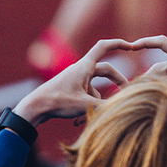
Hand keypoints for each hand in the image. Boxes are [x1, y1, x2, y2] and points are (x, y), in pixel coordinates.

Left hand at [13, 39, 131, 125]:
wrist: (34, 108)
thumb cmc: (58, 102)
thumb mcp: (85, 105)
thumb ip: (106, 106)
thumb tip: (124, 107)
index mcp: (85, 66)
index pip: (104, 47)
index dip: (119, 44)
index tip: (132, 46)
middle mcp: (81, 70)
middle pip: (105, 70)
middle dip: (117, 80)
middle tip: (127, 90)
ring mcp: (75, 79)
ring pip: (95, 88)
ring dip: (96, 103)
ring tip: (88, 118)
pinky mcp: (70, 89)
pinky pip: (84, 95)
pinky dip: (85, 107)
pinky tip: (76, 122)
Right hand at [132, 35, 166, 120]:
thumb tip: (152, 92)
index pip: (161, 43)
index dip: (146, 42)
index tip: (131, 47)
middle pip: (157, 67)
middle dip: (146, 79)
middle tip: (132, 90)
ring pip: (162, 77)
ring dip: (153, 87)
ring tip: (143, 99)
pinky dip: (161, 91)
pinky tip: (153, 102)